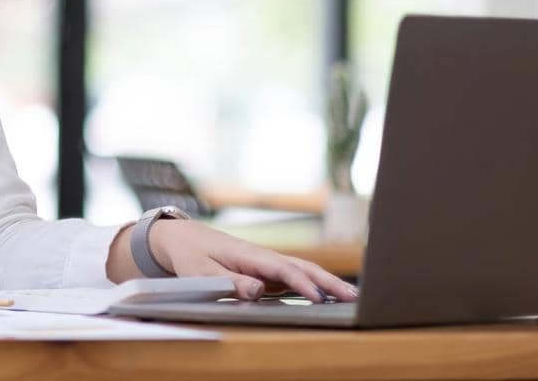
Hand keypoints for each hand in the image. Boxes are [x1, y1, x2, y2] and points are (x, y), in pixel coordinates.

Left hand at [131, 220, 357, 302]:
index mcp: (250, 255)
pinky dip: (314, 285)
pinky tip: (328, 297)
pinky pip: (294, 278)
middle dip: (329, 282)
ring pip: (303, 271)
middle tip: (354, 297)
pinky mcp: (265, 271)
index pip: (283, 270)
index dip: (303, 284)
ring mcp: (266, 264)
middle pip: (303, 268)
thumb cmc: (190, 255)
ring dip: (327, 283)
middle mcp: (263, 257)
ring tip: (351, 298)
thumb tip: (258, 290)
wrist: (182, 238)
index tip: (320, 298)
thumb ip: (228, 281)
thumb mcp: (200, 271)